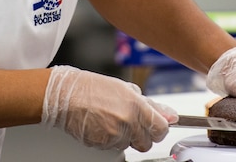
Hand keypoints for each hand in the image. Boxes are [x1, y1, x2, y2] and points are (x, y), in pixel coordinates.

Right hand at [41, 66, 177, 151]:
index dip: (159, 127)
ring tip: (113, 120)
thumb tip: (170, 115)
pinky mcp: (101, 145)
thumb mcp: (126, 89)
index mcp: (136, 106)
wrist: (66, 96)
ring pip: (130, 145)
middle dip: (144, 134)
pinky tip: (103, 125)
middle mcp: (127, 122)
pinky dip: (112, 139)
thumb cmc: (93, 88)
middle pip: (147, 142)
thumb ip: (151, 105)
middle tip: (133, 122)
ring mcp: (114, 135)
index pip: (161, 129)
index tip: (156, 125)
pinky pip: (114, 147)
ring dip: (126, 136)